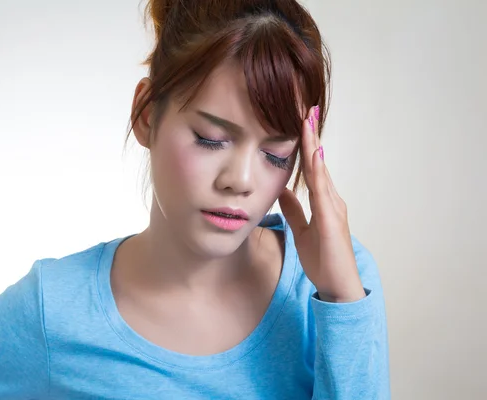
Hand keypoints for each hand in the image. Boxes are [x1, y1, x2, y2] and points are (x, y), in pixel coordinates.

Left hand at [279, 106, 365, 302]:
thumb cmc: (323, 260)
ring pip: (321, 171)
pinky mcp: (332, 220)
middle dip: (310, 136)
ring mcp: (333, 208)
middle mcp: (331, 199)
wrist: (338, 288)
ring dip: (313, 145)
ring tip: (307, 121)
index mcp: (323, 201)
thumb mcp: (301, 231)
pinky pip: (323, 192)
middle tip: (305, 108)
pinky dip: (318, 172)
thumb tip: (281, 190)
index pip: (310, 167)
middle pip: (317, 162)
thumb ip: (293, 210)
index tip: (296, 121)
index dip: (303, 144)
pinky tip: (314, 155)